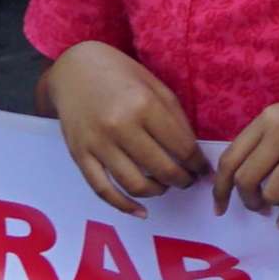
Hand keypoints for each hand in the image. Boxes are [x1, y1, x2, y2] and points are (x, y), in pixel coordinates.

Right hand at [45, 42, 202, 214]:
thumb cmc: (120, 74)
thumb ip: (174, 118)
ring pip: (135, 184)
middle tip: (190, 180)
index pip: (182, 147)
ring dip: (158, 191)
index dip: (198, 164)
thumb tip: (194, 153)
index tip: (205, 170)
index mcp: (144, 105)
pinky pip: (103, 190)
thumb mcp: (154, 85)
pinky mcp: (80, 155)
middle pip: (162, 169)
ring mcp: (98, 143)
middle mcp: (120, 126)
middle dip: (183, 180)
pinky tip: (141, 211)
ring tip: (166, 186)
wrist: (74, 68)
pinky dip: (124, 206)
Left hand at [214, 72, 278, 223]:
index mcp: (269, 117)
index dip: (220, 188)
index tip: (220, 206)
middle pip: (246, 180)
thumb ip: (269, 136)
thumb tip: (244, 174)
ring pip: (271, 193)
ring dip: (272, 208)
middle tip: (257, 208)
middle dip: (247, 202)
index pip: (230, 158)